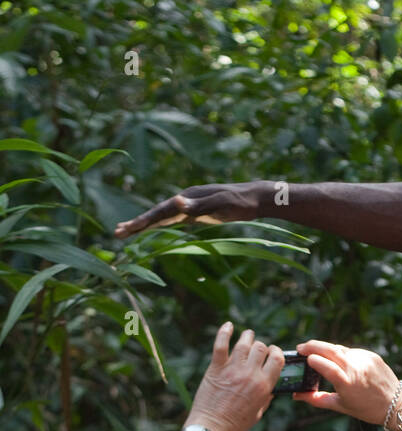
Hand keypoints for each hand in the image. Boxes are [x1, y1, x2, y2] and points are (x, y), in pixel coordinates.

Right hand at [114, 181, 270, 238]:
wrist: (255, 197)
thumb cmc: (240, 202)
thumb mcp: (221, 203)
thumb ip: (199, 204)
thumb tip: (176, 201)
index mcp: (188, 197)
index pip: (160, 211)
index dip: (143, 221)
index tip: (127, 229)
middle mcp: (185, 199)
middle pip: (156, 213)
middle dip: (137, 224)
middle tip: (117, 233)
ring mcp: (189, 205)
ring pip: (162, 216)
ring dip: (145, 224)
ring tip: (126, 232)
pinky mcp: (196, 212)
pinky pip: (172, 220)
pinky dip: (160, 225)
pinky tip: (152, 230)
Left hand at [185, 323, 283, 430]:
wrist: (211, 428)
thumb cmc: (235, 425)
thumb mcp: (258, 413)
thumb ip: (266, 398)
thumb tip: (270, 387)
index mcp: (263, 386)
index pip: (277, 359)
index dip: (277, 353)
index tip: (273, 353)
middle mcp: (250, 375)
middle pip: (261, 348)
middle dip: (262, 346)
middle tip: (258, 349)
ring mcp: (232, 369)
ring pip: (244, 343)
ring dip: (248, 336)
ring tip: (247, 335)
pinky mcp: (215, 368)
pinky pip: (221, 344)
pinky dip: (224, 332)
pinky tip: (228, 325)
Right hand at [293, 340, 401, 429]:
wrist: (395, 404)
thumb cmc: (367, 409)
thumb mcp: (340, 406)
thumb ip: (317, 399)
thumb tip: (297, 395)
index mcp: (346, 382)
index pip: (324, 365)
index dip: (312, 359)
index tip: (303, 357)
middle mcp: (355, 368)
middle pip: (330, 350)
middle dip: (313, 346)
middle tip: (301, 347)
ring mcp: (364, 359)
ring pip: (340, 349)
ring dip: (327, 349)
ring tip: (317, 352)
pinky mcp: (372, 355)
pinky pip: (352, 351)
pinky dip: (343, 354)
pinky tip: (339, 360)